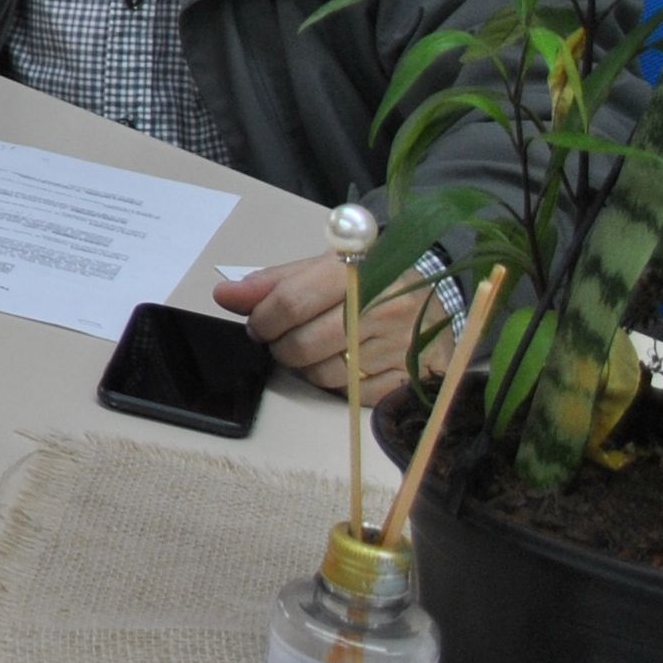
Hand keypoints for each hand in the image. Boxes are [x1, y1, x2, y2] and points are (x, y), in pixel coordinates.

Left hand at [216, 257, 432, 403]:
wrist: (438, 294)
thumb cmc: (370, 278)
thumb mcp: (324, 266)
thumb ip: (274, 282)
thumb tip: (225, 295)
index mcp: (358, 271)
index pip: (291, 302)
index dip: (262, 319)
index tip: (256, 323)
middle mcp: (384, 308)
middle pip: (303, 345)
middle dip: (279, 346)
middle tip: (281, 338)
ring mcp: (401, 346)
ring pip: (324, 374)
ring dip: (305, 367)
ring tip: (312, 348)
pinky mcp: (412, 378)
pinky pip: (353, 395)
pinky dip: (337, 384)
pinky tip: (341, 363)